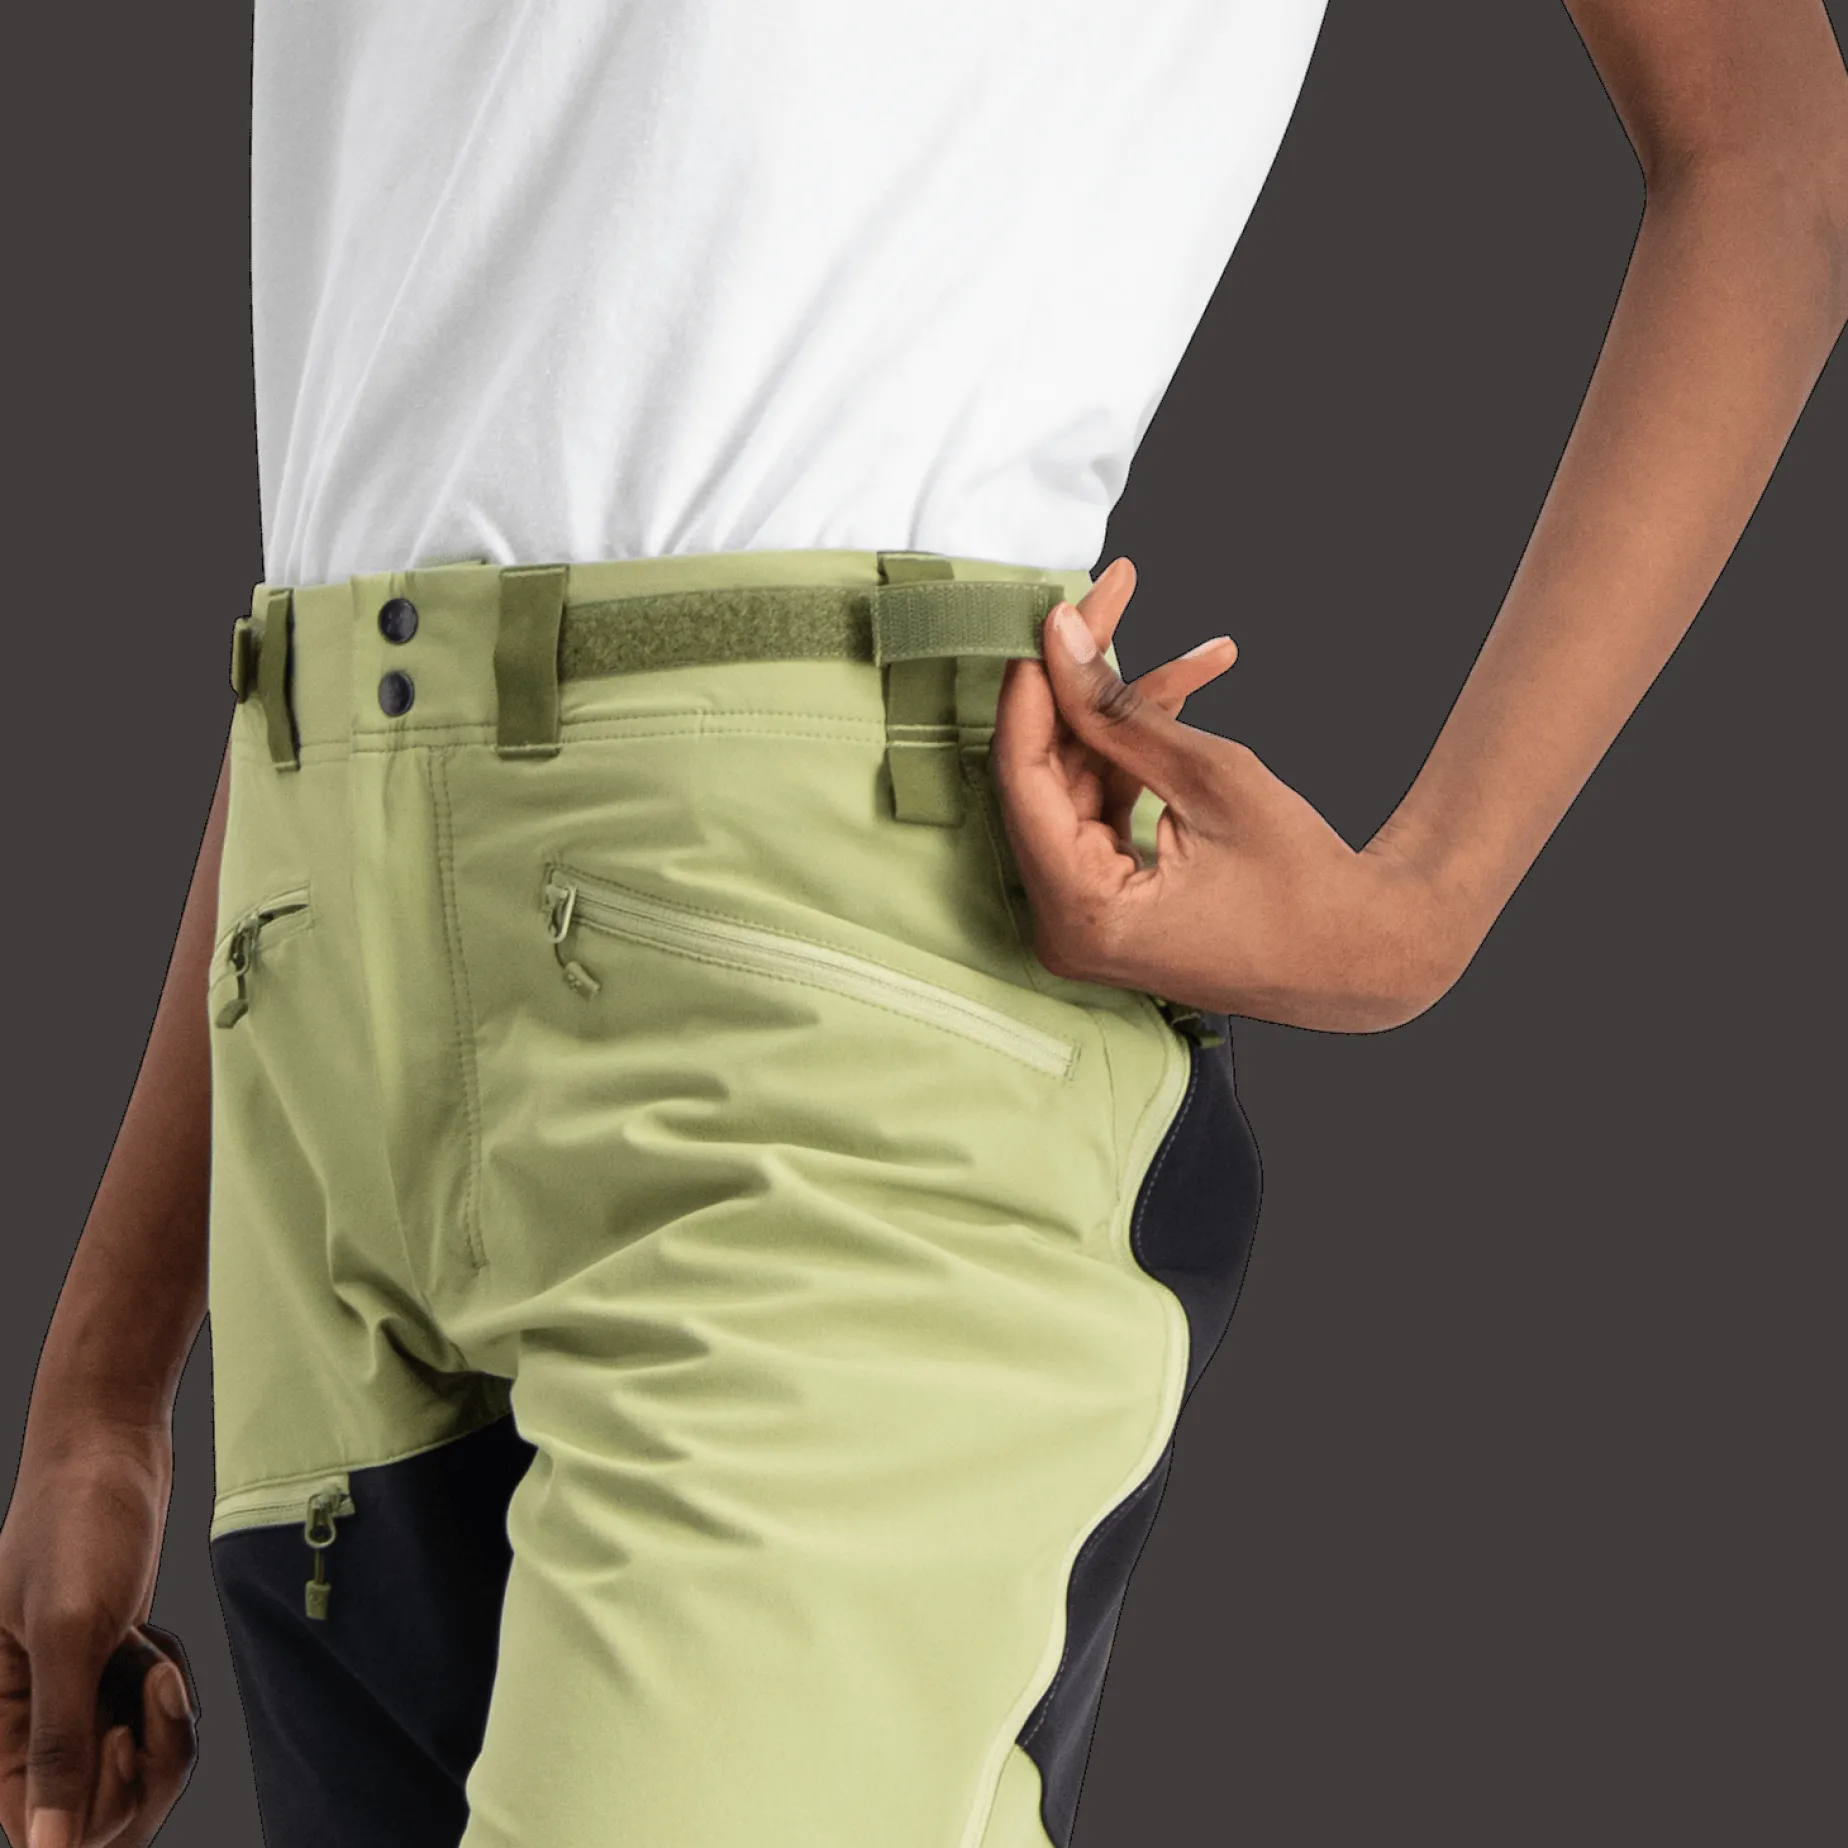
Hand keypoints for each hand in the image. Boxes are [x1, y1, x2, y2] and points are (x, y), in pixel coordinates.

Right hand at [0, 1420, 199, 1846]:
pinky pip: (152, 1727)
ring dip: (163, 1721)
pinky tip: (154, 1646)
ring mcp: (74, 1702)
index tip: (122, 1739)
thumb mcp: (70, 1631)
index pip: (45, 1830)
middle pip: (103, 1812)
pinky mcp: (111, 1678)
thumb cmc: (79, 1524)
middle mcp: (28, 1724)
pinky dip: (168, 1693)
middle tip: (157, 1685)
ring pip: (135, 1770)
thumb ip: (57, 1741)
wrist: (112, 1450)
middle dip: (148, 1759)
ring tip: (154, 1656)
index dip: (97, 1806)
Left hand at [991, 560, 1469, 1032]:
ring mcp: (1085, 916)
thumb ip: (1121, 709)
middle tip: (1112, 600)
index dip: (1036, 685)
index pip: (1023, 775)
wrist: (1365, 951)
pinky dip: (1140, 754)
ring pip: (1080, 782)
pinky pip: (1106, 807)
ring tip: (1196, 657)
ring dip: (1129, 714)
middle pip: (1047, 773)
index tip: (1054, 612)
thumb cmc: (1306, 884)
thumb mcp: (1212, 779)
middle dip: (1087, 684)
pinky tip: (1188, 692)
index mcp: (1082, 912)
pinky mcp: (1110, 899)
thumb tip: (1058, 638)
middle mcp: (1065, 925)